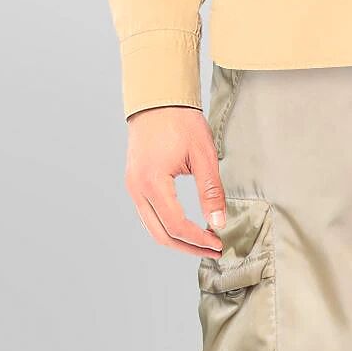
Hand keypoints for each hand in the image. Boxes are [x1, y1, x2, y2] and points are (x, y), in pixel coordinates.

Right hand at [124, 106, 224, 257]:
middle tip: (213, 250)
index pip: (176, 225)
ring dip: (177, 239)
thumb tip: (218, 223)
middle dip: (188, 247)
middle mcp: (136, 189)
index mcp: (152, 183)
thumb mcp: (204, 155)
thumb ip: (211, 192)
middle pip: (160, 234)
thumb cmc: (181, 122)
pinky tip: (187, 227)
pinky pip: (149, 215)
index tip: (218, 243)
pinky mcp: (134, 183)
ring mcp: (132, 187)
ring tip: (203, 242)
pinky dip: (167, 226)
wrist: (157, 100)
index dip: (198, 240)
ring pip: (152, 228)